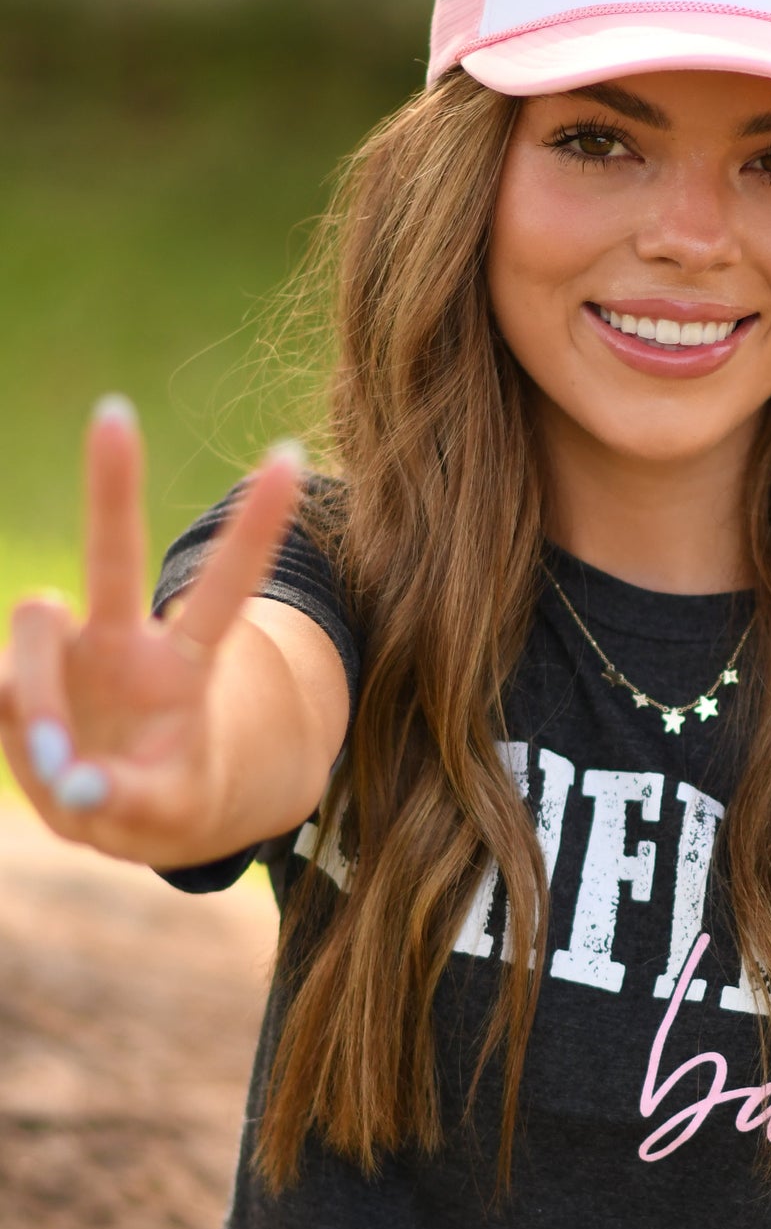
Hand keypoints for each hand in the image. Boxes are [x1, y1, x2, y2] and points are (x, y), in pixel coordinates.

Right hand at [0, 396, 303, 864]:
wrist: (110, 808)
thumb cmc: (155, 801)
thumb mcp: (163, 816)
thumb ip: (126, 800)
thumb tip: (70, 778)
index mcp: (183, 667)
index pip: (227, 585)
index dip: (257, 528)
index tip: (285, 456)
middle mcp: (125, 644)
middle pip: (115, 555)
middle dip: (112, 485)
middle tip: (112, 412)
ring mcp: (67, 655)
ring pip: (38, 627)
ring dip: (43, 699)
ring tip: (63, 766)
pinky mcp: (15, 681)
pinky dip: (10, 712)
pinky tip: (40, 755)